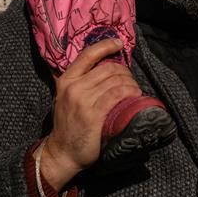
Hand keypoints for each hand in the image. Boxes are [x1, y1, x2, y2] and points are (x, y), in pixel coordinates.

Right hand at [39, 38, 141, 190]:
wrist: (62, 152)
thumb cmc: (68, 124)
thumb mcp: (64, 97)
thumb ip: (77, 81)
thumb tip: (98, 65)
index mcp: (66, 80)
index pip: (88, 54)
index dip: (106, 45)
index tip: (118, 43)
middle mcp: (74, 87)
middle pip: (108, 68)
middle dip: (124, 71)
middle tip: (130, 80)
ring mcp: (83, 101)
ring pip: (115, 81)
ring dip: (130, 83)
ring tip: (134, 89)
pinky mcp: (94, 115)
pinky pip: (117, 95)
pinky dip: (130, 93)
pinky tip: (135, 96)